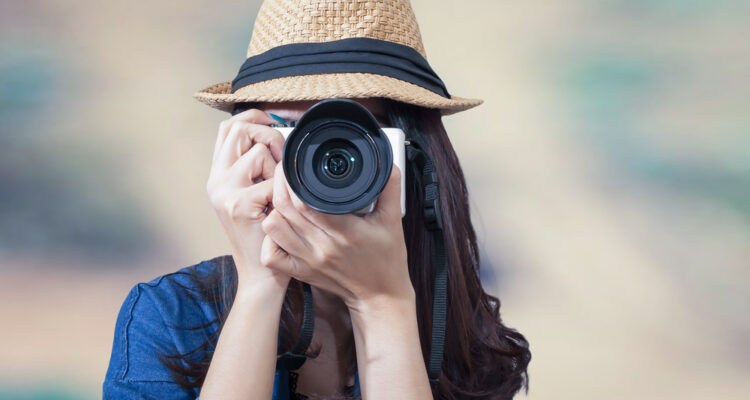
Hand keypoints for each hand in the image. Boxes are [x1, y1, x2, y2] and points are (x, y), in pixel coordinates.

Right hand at [206, 109, 288, 290]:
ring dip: (279, 168)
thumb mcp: (258, 197)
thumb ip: (260, 170)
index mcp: (219, 176)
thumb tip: (280, 138)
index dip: (252, 117)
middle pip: (239, 130)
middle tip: (284, 157)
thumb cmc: (268, 236)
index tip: (274, 121)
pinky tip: (281, 209)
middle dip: (269, 134)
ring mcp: (224, 192)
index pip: (228, 128)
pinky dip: (285, 189)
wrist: (262, 275)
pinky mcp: (239, 204)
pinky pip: (273, 178)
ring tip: (279, 193)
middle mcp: (216, 181)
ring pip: (258, 151)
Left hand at [260, 163, 412, 309]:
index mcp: (345, 232)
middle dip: (279, 185)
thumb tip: (385, 161)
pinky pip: (272, 253)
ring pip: (273, 228)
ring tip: (281, 196)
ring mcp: (308, 261)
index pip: (306, 201)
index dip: (294, 179)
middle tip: (285, 172)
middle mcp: (322, 247)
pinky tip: (280, 226)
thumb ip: (389, 187)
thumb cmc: (387, 259)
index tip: (295, 165)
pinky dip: (270, 238)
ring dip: (273, 208)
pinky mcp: (301, 272)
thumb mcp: (393, 220)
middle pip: (285, 209)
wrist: (380, 295)